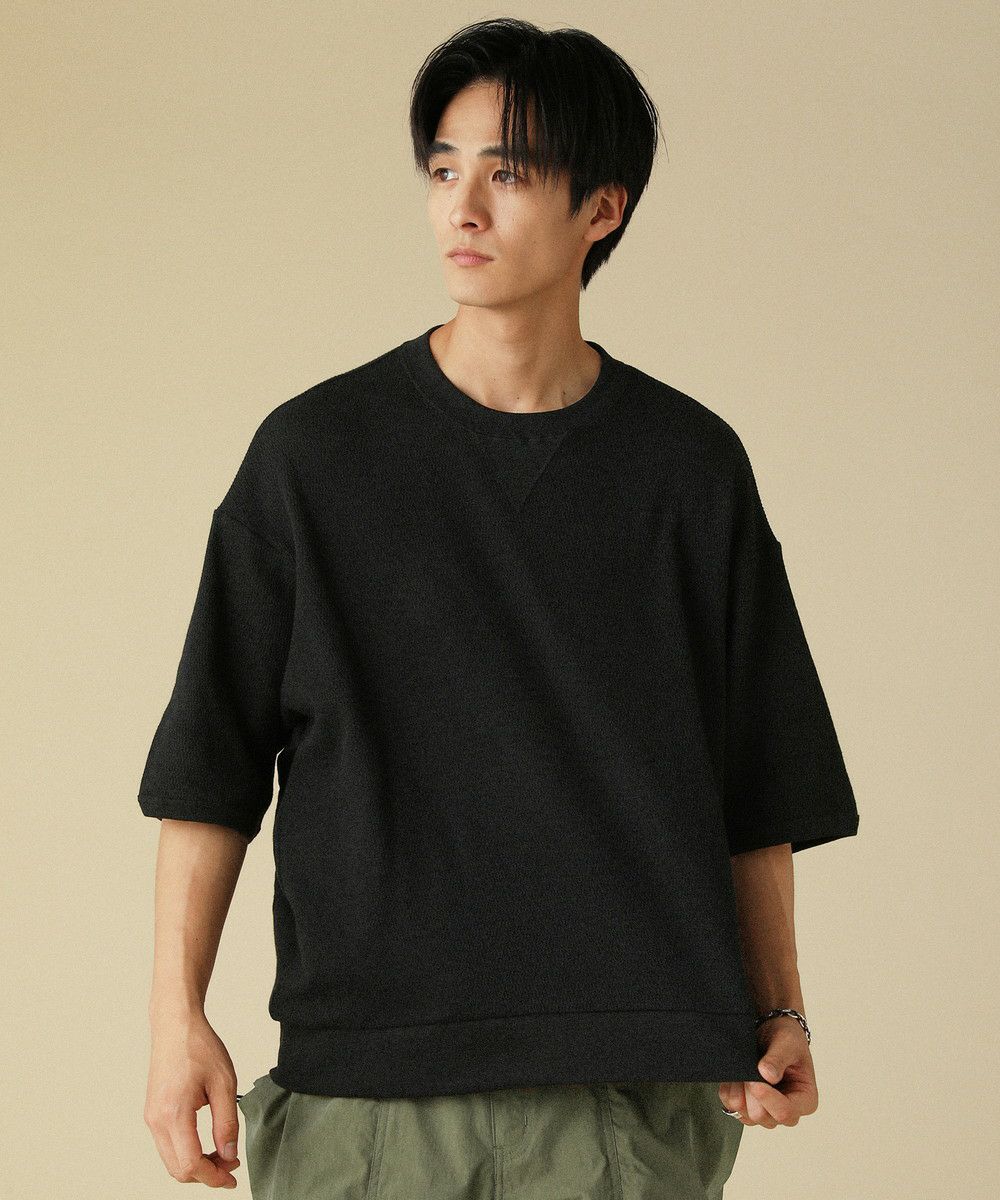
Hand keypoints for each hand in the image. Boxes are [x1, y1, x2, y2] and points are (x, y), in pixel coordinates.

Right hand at [144, 1009, 241, 1187]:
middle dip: (206, 1174)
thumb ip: (227, 1123)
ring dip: (196, 1164)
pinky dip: (187, 1152)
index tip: (232, 1177)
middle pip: (178, 1169)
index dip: (213, 1177)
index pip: (190, 1164)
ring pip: (171, 1160)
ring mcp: (151, 1118)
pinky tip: (207, 1143)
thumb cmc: (198, 1046)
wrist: (175, 1024)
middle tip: (232, 1164)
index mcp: (174, 1114)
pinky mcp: (152, 1113)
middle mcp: (156, 1121)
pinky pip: (167, 1146)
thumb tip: (229, 1154)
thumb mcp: (225, 1083)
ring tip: (223, 1152)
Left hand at [717, 1017, 817, 1127]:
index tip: (754, 1081)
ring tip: (744, 1070)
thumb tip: (767, 1075)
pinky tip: (736, 1076)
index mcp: (805, 1100)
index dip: (767, 1098)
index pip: (785, 1113)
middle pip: (762, 1117)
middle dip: (751, 1093)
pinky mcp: (748, 1107)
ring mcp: (767, 1112)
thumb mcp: (787, 1043)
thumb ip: (778, 1058)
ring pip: (745, 1115)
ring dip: (739, 1091)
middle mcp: (787, 1111)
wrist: (772, 1032)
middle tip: (749, 1069)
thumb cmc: (787, 1039)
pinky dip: (729, 1091)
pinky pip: (731, 1108)